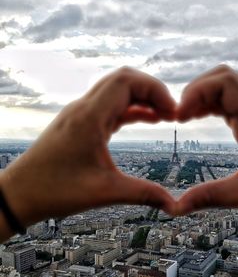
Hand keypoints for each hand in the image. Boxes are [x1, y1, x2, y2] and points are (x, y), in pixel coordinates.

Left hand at [0, 67, 176, 237]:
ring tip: (165, 116)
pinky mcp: (82, 122)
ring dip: (143, 98)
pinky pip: (112, 106)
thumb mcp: (104, 192)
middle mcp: (84, 108)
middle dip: (152, 91)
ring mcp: (82, 113)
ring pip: (118, 90)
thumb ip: (143, 194)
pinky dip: (133, 108)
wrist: (20, 193)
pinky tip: (147, 118)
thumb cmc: (54, 190)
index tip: (172, 111)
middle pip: (124, 79)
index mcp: (89, 117)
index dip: (155, 89)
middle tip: (171, 112)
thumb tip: (172, 204)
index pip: (126, 81)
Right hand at [176, 65, 237, 248]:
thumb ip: (212, 196)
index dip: (198, 91)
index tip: (180, 115)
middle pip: (224, 78)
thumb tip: (177, 206)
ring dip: (202, 97)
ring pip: (226, 89)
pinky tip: (198, 119)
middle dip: (197, 90)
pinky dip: (210, 106)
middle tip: (178, 114)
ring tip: (184, 117)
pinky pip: (229, 104)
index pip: (226, 82)